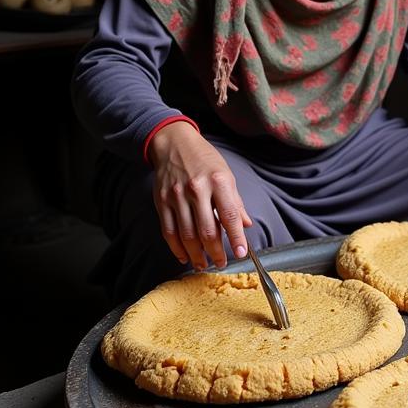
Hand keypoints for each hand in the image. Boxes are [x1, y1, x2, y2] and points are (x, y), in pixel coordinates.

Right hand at [147, 121, 252, 269]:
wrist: (174, 143)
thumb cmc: (204, 159)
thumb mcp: (227, 175)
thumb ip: (236, 202)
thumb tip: (245, 225)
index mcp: (218, 181)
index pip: (230, 216)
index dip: (236, 238)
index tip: (240, 253)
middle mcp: (197, 189)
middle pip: (207, 230)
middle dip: (216, 252)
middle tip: (221, 263)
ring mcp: (177, 196)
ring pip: (187, 235)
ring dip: (196, 254)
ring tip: (203, 264)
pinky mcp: (162, 202)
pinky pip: (169, 231)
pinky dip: (177, 248)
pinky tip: (184, 256)